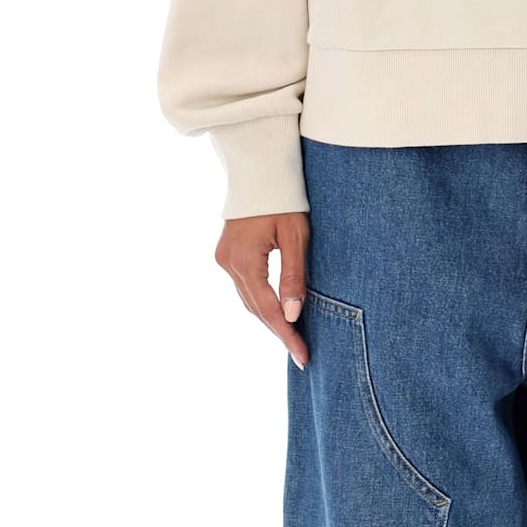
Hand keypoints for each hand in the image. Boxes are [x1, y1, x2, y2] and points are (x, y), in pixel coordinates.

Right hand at [215, 212, 311, 369]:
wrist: (260, 170)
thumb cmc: (284, 199)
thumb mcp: (296, 237)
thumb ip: (293, 276)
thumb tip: (293, 315)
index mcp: (244, 260)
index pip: (268, 308)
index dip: (286, 334)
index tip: (303, 356)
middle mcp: (228, 263)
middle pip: (255, 307)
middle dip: (279, 331)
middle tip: (301, 353)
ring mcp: (224, 258)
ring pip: (248, 298)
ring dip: (269, 317)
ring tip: (292, 338)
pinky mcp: (226, 253)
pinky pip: (244, 285)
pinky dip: (260, 300)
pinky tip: (277, 311)